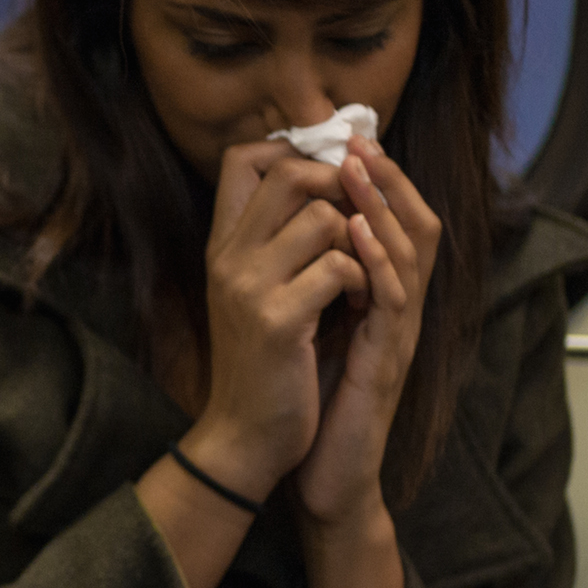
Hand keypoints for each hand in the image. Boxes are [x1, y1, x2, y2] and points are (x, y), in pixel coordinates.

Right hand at [181, 139, 367, 500]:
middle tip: (358, 226)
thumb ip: (275, 239)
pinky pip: (340, 267)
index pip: (243, 157)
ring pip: (324, 216)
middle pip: (289, 171)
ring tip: (360, 275)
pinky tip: (359, 306)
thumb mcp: (254, 291)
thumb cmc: (264, 361)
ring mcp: (248, 287)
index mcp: (222, 245)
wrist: (246, 435)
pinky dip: (364, 282)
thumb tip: (326, 180)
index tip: (329, 178)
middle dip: (341, 189)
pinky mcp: (278, 320)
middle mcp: (228, 257)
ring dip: (359, 241)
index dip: (293, 152)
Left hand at [292, 136, 440, 529]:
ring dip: (385, 210)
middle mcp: (400, 312)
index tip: (349, 143)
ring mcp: (399, 337)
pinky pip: (393, 304)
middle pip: (418, 228)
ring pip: (412, 258)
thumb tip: (301, 235)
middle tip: (361, 140)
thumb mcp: (316, 329)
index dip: (380, 183)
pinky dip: (379, 264)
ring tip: (360, 170)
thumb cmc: (316, 402)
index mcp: (383, 301)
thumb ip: (321, 285)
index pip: (396, 225)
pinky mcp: (387, 364)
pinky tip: (356, 236)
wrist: (319, 473)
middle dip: (391, 181)